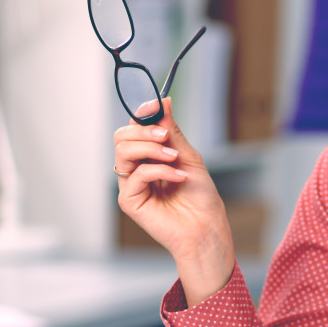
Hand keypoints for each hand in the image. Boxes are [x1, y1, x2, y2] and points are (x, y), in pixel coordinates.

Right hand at [113, 98, 234, 304]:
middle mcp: (135, 169)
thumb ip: (171, 131)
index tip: (156, 105)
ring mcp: (130, 184)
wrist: (206, 226)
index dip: (142, 115)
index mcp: (148, 157)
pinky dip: (160, 171)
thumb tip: (163, 101)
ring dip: (150, 149)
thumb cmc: (200, 196)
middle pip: (121, 137)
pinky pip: (136, 174)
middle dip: (144, 131)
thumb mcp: (187, 156)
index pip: (133, 129)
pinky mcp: (129, 200)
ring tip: (174, 157)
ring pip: (123, 152)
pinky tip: (178, 177)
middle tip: (165, 137)